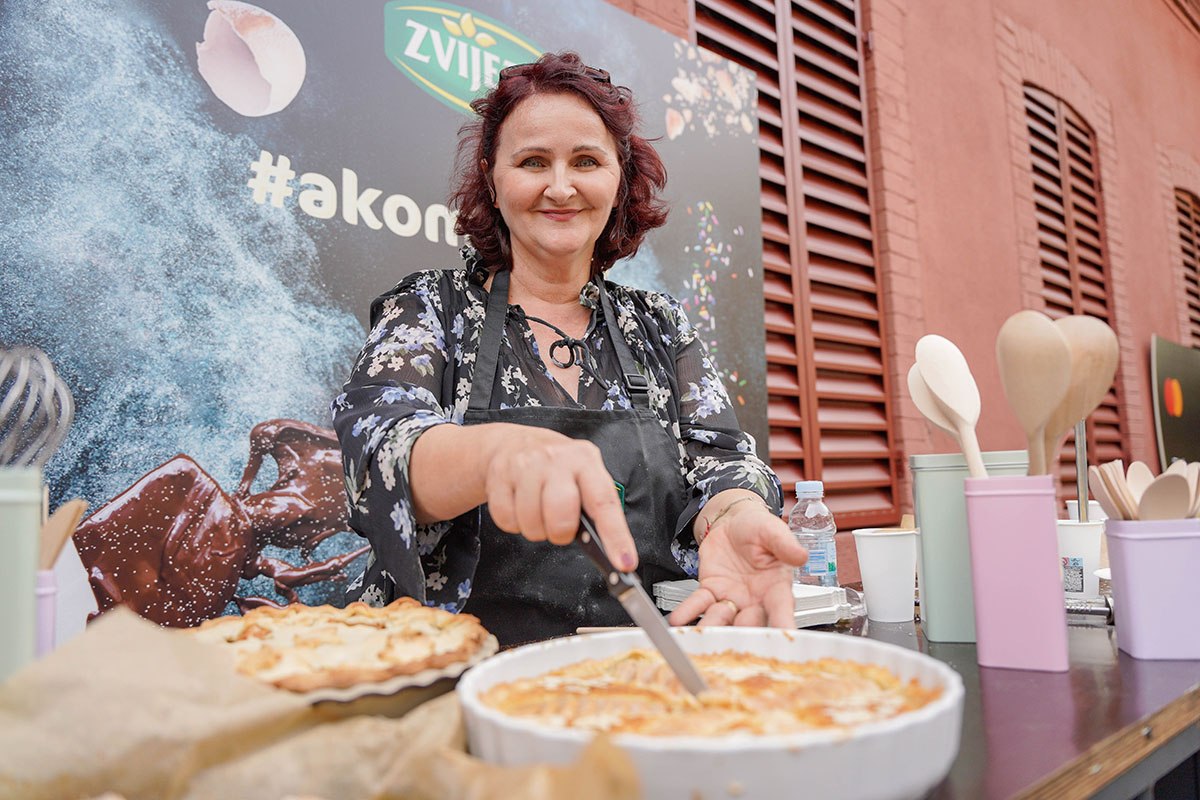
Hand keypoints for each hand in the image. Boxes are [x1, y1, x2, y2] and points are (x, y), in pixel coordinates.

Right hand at [483, 424, 638, 570]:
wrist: (513, 444)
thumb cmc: (556, 468)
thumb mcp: (583, 475)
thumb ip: (595, 506)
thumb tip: (612, 550)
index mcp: (586, 461)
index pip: (604, 503)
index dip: (615, 537)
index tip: (624, 563)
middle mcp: (557, 459)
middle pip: (561, 517)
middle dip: (561, 533)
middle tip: (560, 526)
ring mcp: (525, 466)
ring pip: (531, 523)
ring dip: (536, 529)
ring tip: (538, 511)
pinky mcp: (499, 476)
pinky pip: (506, 520)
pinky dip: (514, 523)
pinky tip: (520, 506)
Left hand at [667, 496, 807, 628]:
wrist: (733, 522)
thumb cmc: (758, 528)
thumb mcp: (773, 531)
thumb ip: (784, 544)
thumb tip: (800, 555)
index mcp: (776, 586)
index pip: (781, 608)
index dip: (783, 623)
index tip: (784, 637)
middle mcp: (755, 599)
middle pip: (750, 623)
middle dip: (743, 635)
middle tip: (737, 646)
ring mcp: (731, 598)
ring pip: (722, 618)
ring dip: (711, 627)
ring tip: (703, 634)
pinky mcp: (710, 590)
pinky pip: (698, 603)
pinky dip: (688, 611)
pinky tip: (678, 619)